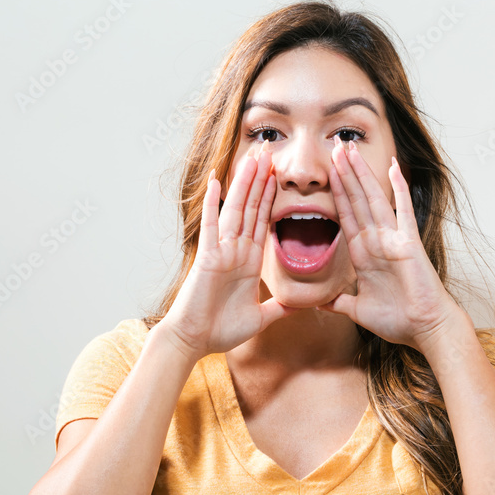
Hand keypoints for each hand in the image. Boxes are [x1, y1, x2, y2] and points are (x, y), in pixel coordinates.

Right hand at [161, 142, 298, 360]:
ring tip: (253, 157)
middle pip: (251, 208)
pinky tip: (216, 181)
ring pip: (236, 209)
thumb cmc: (220, 331)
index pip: (262, 221)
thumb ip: (279, 308)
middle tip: (269, 152)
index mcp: (248, 262)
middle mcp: (235, 251)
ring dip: (244, 183)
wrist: (195, 342)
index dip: (270, 197)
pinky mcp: (208, 257)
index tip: (278, 175)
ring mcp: (221, 251)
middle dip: (260, 180)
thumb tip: (300, 306)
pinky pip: (212, 225)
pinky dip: (213, 203)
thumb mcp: (260, 317)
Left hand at [315, 141, 461, 351]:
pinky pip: (402, 211)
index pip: (344, 214)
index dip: (335, 192)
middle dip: (344, 173)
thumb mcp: (356, 309)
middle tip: (334, 145)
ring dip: (360, 173)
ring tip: (349, 148)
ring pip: (372, 199)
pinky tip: (393, 167)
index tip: (325, 170)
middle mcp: (376, 240)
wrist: (425, 330)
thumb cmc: (397, 320)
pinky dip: (398, 189)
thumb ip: (337, 302)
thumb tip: (317, 303)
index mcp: (362, 253)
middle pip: (355, 199)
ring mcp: (392, 239)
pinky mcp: (408, 243)